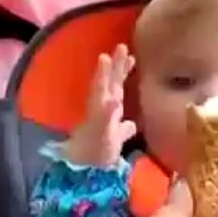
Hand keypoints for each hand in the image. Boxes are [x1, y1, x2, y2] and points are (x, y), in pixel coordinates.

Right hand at [64, 44, 136, 166]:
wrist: (86, 170)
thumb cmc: (99, 153)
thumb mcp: (116, 139)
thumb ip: (123, 129)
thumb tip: (130, 124)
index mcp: (109, 110)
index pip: (117, 87)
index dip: (122, 71)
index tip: (131, 55)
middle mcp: (102, 110)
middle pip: (110, 84)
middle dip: (115, 66)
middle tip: (122, 46)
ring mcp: (98, 119)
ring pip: (101, 95)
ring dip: (103, 78)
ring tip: (105, 59)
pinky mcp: (97, 132)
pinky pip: (102, 121)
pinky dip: (107, 111)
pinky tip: (112, 102)